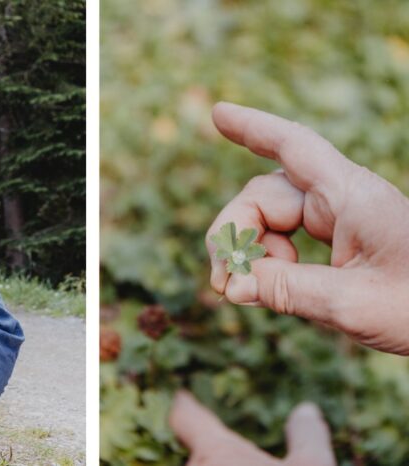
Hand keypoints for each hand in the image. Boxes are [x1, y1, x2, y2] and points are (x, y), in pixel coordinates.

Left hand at [169, 390, 334, 465]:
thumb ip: (306, 436)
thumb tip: (306, 409)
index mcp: (217, 452)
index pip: (186, 418)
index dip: (186, 405)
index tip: (182, 394)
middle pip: (198, 452)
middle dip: (212, 447)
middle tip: (228, 437)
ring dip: (216, 462)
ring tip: (239, 456)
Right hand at [207, 102, 408, 354]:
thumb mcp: (354, 305)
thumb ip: (287, 291)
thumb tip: (231, 284)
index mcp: (353, 197)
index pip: (294, 147)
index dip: (253, 129)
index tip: (218, 113)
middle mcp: (345, 200)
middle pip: (264, 196)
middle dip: (234, 233)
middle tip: (224, 284)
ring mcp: (344, 221)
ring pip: (272, 221)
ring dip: (253, 253)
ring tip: (253, 293)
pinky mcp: (345, 244)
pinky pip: (289, 241)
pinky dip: (272, 264)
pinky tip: (277, 291)